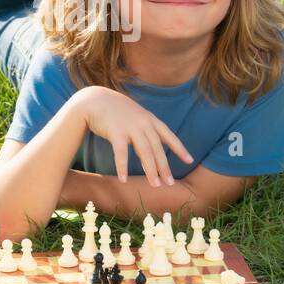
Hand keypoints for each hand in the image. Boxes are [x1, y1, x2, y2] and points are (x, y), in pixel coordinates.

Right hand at [70, 86, 193, 186]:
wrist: (94, 99)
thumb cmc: (114, 110)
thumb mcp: (135, 116)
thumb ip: (145, 129)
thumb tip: (151, 149)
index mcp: (149, 119)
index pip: (169, 135)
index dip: (179, 148)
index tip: (189, 161)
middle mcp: (143, 123)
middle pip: (157, 148)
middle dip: (164, 167)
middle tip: (170, 183)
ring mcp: (130, 127)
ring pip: (144, 152)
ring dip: (150, 170)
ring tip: (155, 185)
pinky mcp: (116, 132)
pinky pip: (121, 153)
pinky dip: (122, 167)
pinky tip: (124, 179)